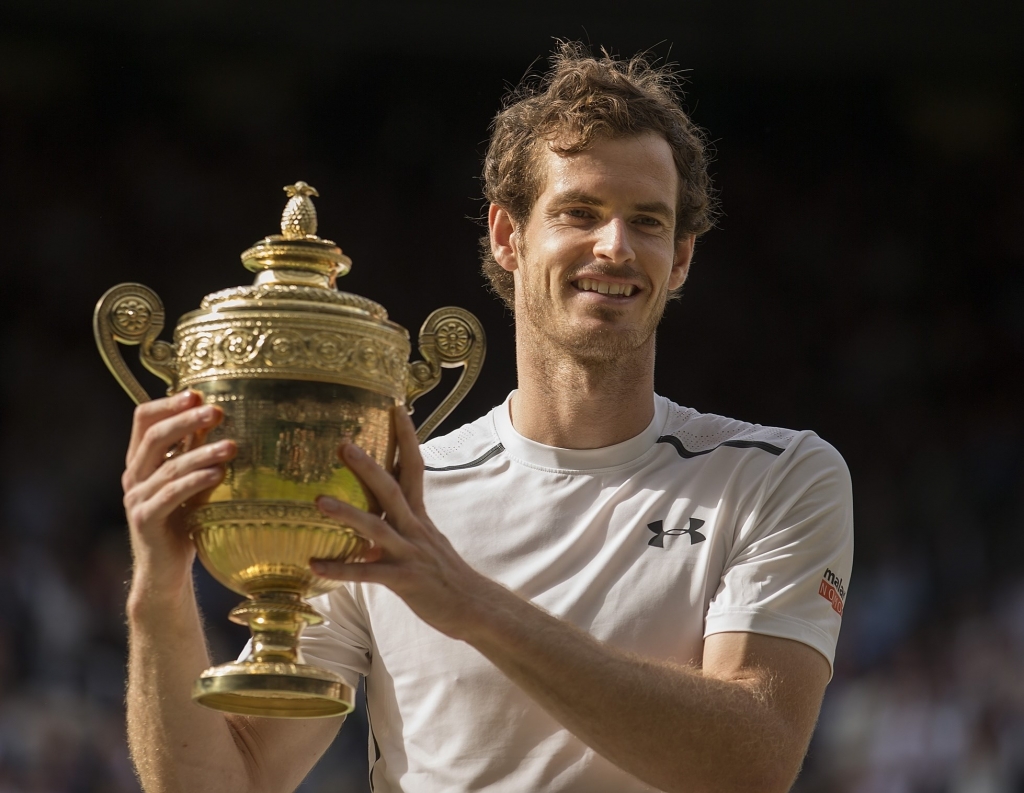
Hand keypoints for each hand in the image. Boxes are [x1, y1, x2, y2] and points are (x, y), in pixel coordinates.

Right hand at [121, 390, 235, 600]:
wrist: (165, 570)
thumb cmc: (183, 522)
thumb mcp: (191, 481)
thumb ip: (195, 452)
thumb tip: (215, 415)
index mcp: (141, 460)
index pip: (144, 420)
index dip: (168, 404)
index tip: (197, 394)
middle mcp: (134, 475)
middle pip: (155, 436)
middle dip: (187, 420)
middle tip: (217, 411)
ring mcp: (136, 499)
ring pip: (168, 466)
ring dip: (202, 452)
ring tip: (232, 446)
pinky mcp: (146, 520)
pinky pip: (171, 495)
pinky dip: (195, 482)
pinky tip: (218, 474)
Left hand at [312, 407, 494, 639]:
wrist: (473, 606)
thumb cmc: (443, 573)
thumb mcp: (424, 540)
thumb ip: (400, 523)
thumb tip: (372, 512)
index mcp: (419, 515)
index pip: (413, 467)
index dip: (406, 438)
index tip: (396, 408)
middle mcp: (415, 528)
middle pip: (391, 489)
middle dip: (367, 466)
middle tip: (343, 444)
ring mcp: (410, 553)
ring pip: (378, 527)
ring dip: (348, 513)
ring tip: (319, 501)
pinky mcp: (405, 580)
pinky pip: (369, 574)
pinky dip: (342, 570)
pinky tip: (314, 566)